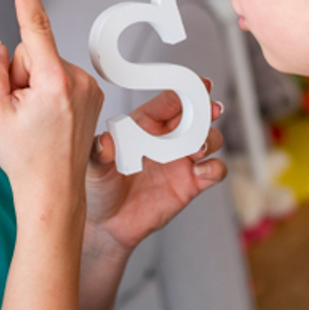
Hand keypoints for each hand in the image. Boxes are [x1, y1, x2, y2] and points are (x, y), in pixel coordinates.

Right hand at [0, 0, 102, 214]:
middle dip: (19, 73)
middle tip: (18, 113)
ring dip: (33, 85)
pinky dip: (48, 91)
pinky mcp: (93, 94)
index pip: (35, 25)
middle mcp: (78, 79)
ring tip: (34, 121)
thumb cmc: (22, 157)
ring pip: (46, 64)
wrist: (53, 193)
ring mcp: (90, 87)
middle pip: (33, 50)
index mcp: (53, 81)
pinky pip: (59, 76)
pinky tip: (47, 120)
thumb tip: (2, 46)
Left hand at [83, 79, 226, 256]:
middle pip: (196, 115)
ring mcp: (181, 160)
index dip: (186, 90)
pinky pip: (214, 171)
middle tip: (210, 110)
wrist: (108, 224)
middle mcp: (167, 139)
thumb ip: (99, 153)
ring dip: (210, 139)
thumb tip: (103, 142)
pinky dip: (215, 168)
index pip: (170, 101)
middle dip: (207, 110)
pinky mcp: (191, 184)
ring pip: (210, 139)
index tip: (198, 85)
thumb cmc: (99, 187)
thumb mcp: (93, 167)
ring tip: (197, 148)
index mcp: (145, 124)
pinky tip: (201, 172)